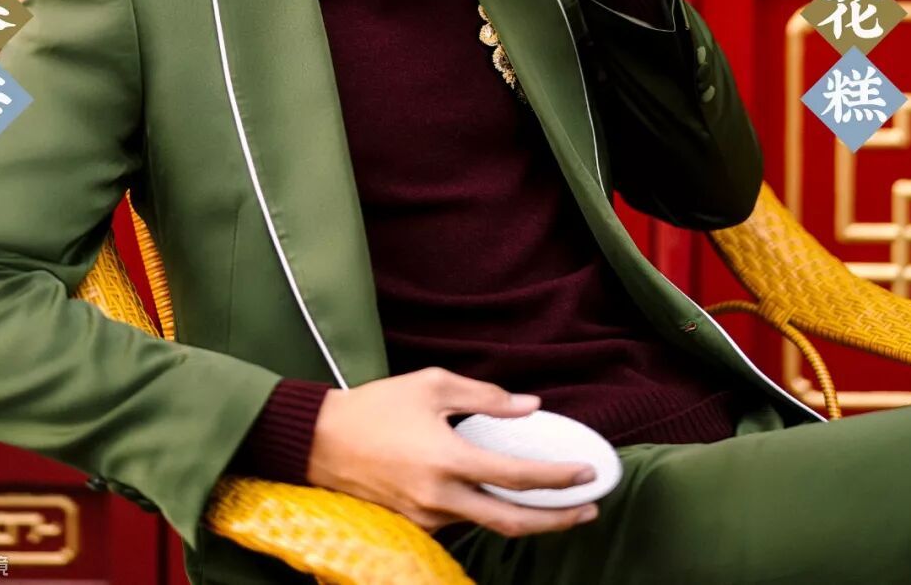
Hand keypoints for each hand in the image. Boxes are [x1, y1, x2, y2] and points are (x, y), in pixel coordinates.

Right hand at [306, 367, 600, 537]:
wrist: (321, 441)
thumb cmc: (377, 406)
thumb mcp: (432, 385)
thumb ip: (485, 397)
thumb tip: (530, 406)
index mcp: (447, 460)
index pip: (515, 478)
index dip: (556, 479)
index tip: (587, 473)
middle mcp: (440, 499)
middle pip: (512, 523)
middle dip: (557, 520)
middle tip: (589, 509)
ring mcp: (427, 518)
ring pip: (487, 524)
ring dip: (525, 516)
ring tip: (554, 500)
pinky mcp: (415, 525)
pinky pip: (463, 521)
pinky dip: (490, 511)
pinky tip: (505, 496)